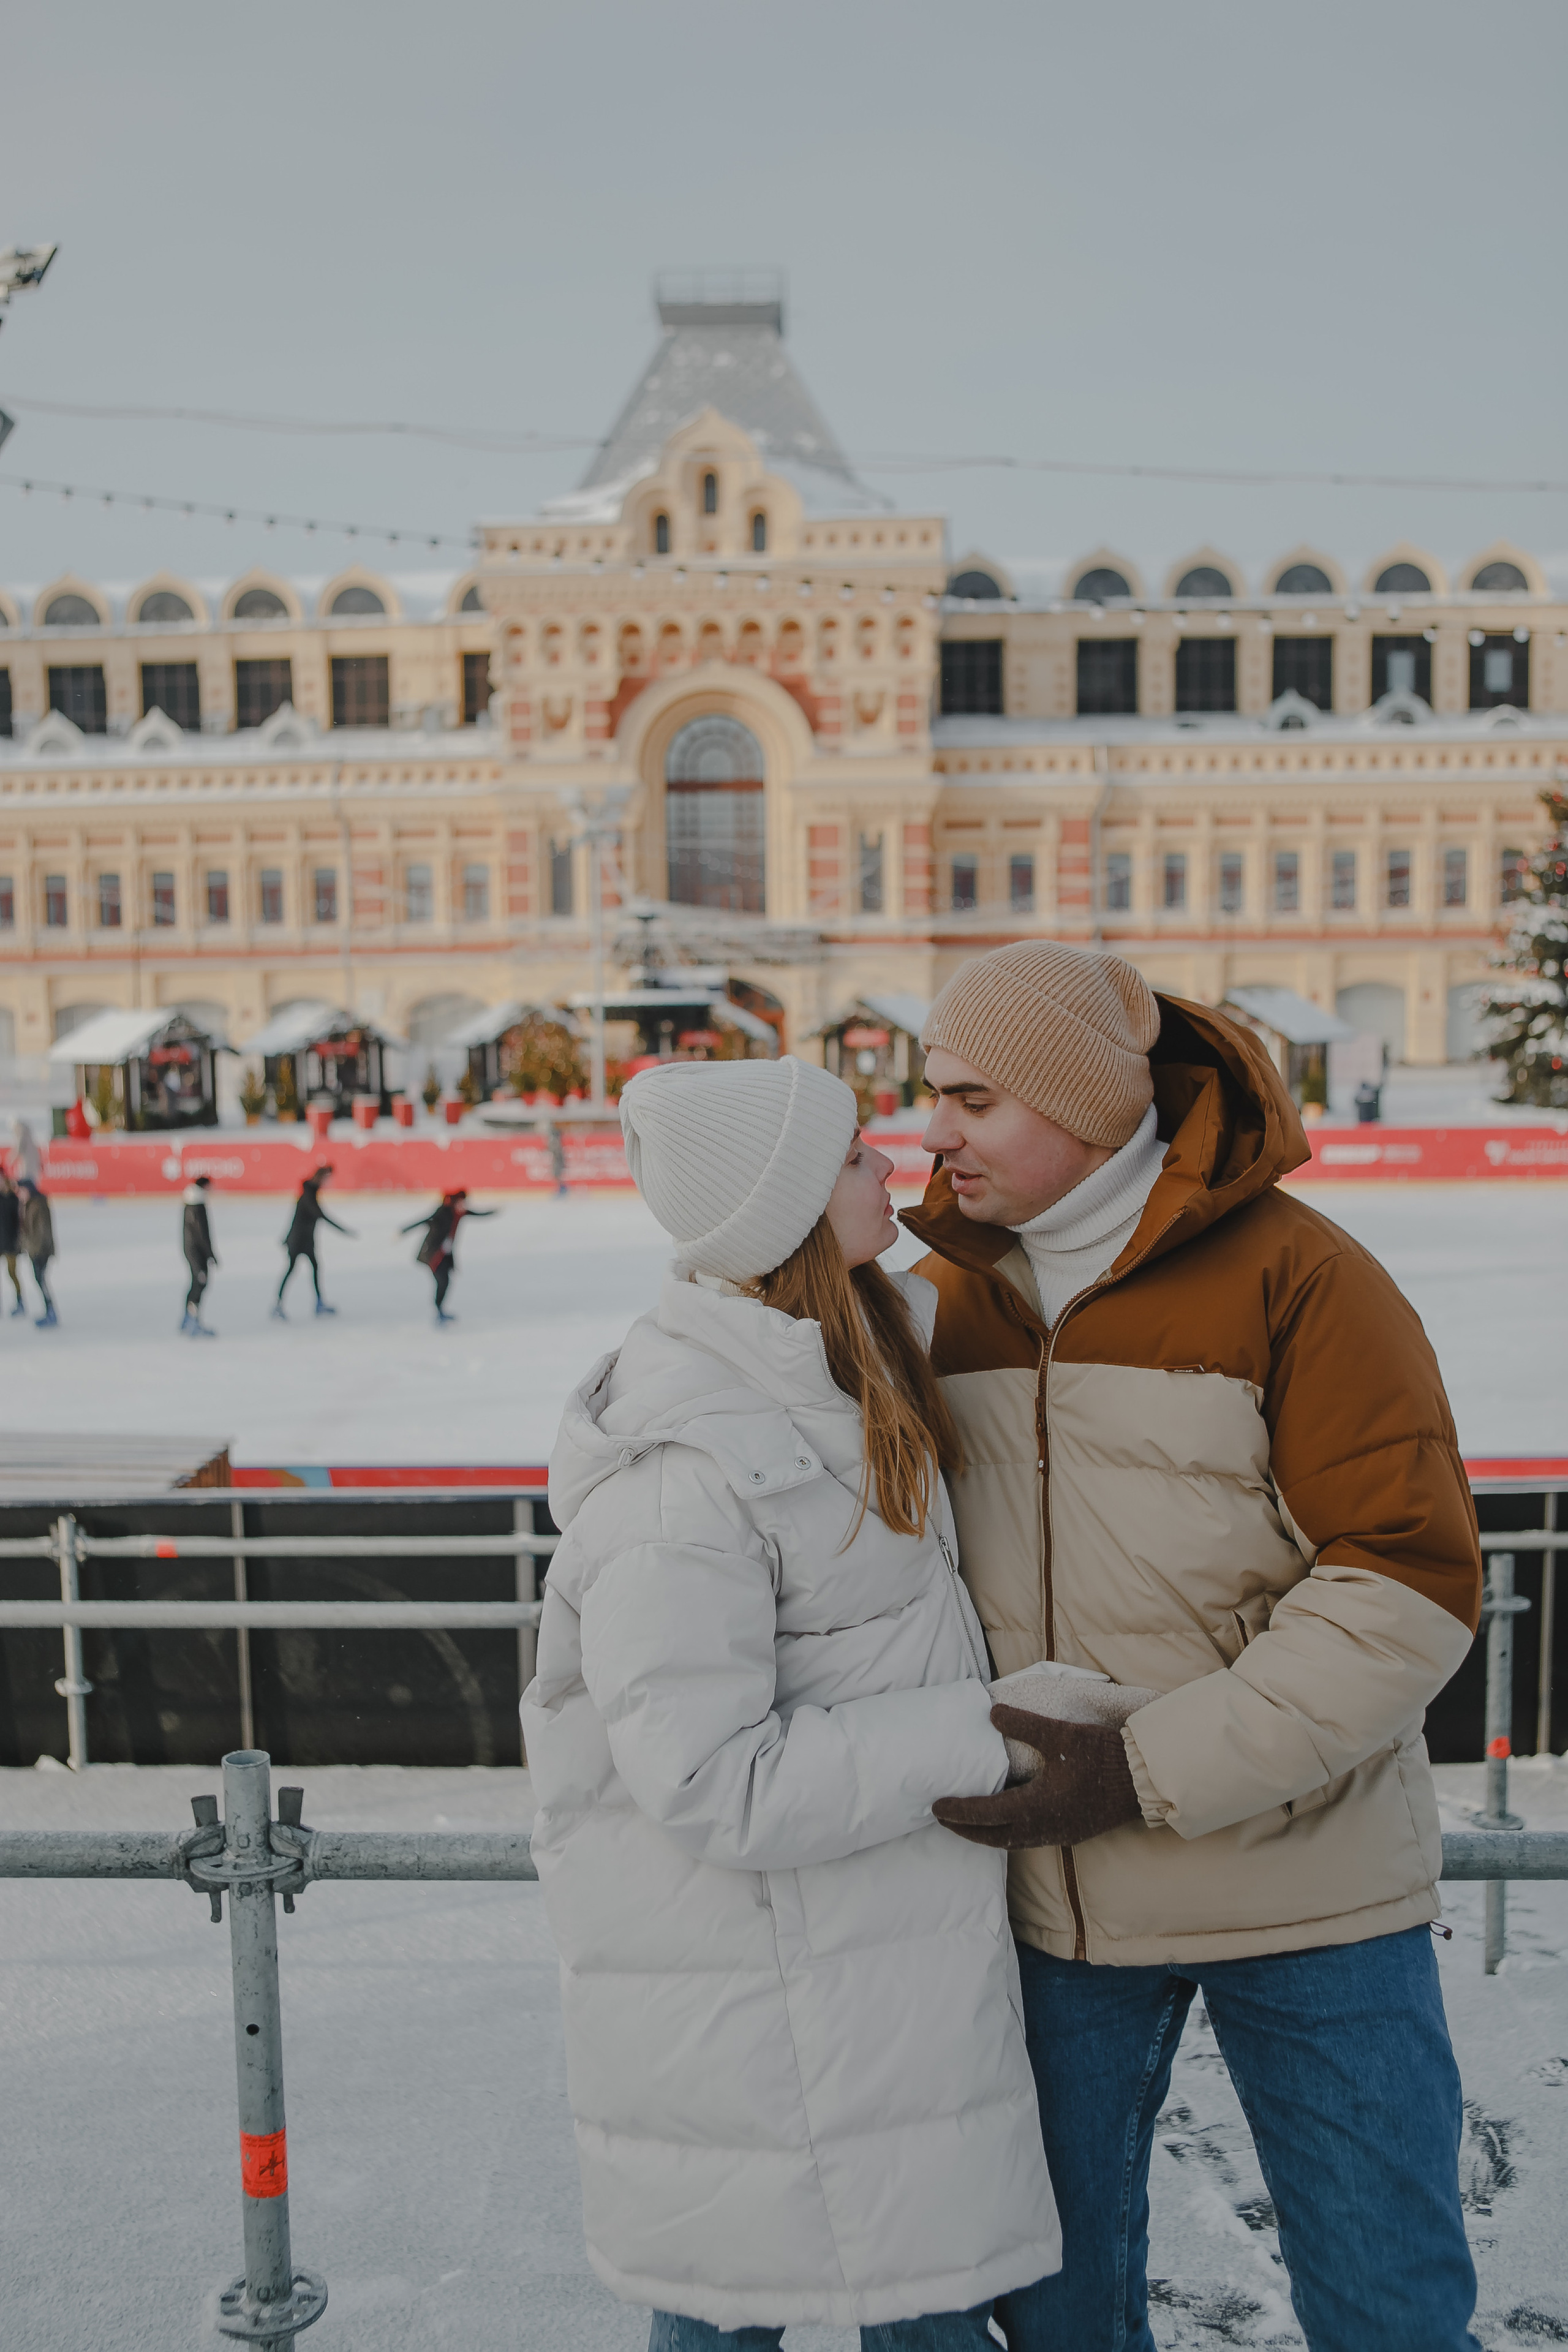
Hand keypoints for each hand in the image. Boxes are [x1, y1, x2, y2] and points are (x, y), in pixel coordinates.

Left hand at [933, 1705, 1142, 1850]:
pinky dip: (1008, 1833)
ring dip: (986, 1833)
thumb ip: (1023, 1725)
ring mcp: (1057, 1834)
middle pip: (993, 1836)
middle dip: (965, 1829)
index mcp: (1036, 1807)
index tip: (935, 1806)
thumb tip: (992, 1713)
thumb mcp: (1059, 1734)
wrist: (1141, 1780)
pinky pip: (1028, 1839)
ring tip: (967, 1822)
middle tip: (942, 1818)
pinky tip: (1007, 1820)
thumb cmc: (1101, 1756)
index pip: (985, 1814)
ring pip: (1011, 1841)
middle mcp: (1043, 1828)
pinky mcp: (1070, 1832)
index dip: (958, 1811)